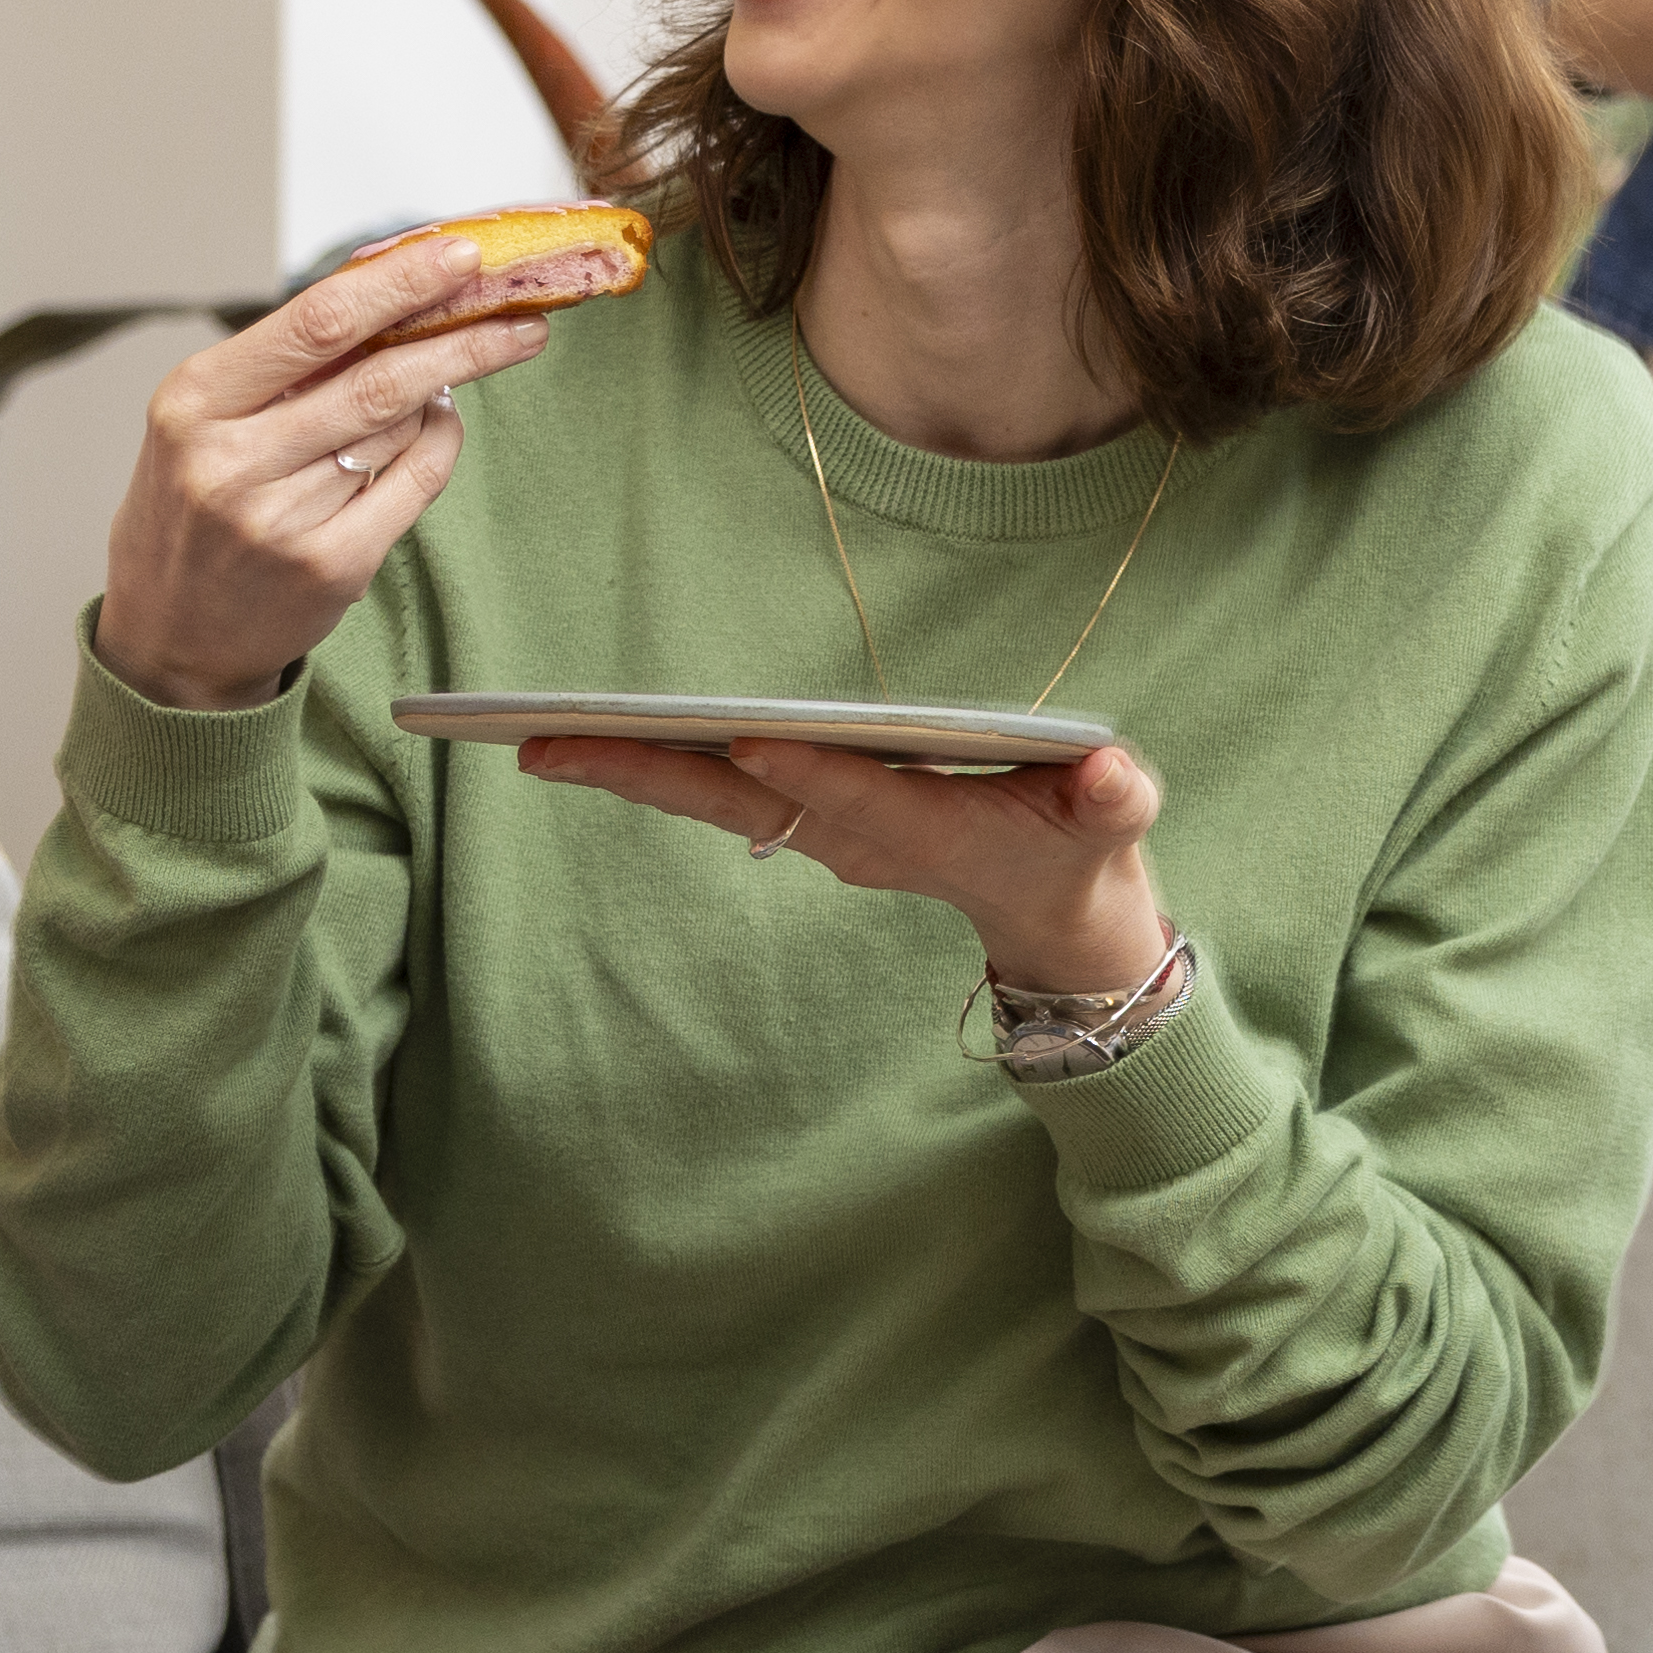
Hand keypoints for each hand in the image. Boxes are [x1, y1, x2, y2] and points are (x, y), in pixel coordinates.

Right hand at [96, 255, 578, 712]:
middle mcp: (232, 460)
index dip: (399, 283)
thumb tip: (394, 290)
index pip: (317, 321)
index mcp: (195, 400)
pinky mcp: (329, 567)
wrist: (169, 634)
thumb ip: (283, 362)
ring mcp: (282, 520)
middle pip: (377, 377)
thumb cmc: (191, 506)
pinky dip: (440, 444)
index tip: (458, 255)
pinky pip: (415, 485)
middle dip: (461, 336)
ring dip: (441, 389)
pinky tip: (440, 423)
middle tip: (520, 310)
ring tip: (455, 368)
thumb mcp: (202, 418)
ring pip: (399, 428)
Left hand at [509, 729, 1173, 1001]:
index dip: (806, 768)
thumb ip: (1113, 799)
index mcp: (922, 828)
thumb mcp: (1112, 824)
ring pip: (712, 797)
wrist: (1054, 916)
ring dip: (626, 771)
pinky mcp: (809, 823)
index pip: (854, 794)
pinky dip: (652, 768)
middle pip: (738, 799)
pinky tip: (591, 742)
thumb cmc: (1079, 852)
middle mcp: (853, 836)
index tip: (747, 735)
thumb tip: (1115, 777)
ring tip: (537, 740)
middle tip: (547, 747)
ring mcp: (823, 835)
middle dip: (646, 773)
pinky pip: (715, 792)